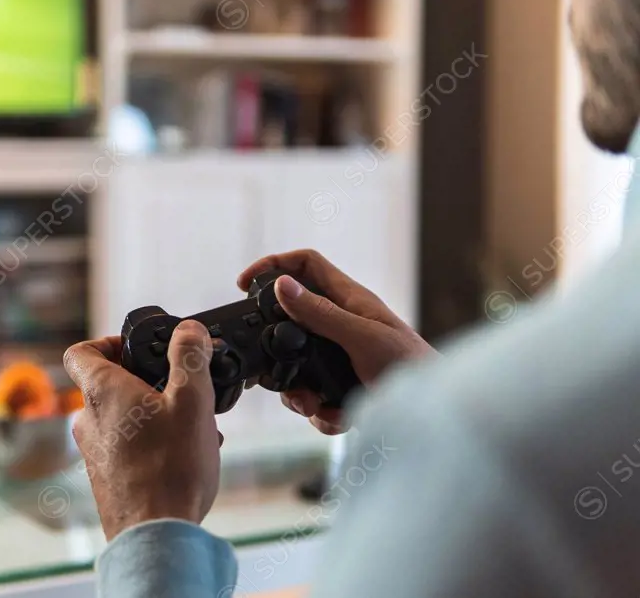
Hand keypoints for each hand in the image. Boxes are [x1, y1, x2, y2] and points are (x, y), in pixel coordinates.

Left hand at [63, 321, 221, 540]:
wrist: (156, 535)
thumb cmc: (171, 469)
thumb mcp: (192, 401)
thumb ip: (189, 358)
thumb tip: (189, 331)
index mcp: (102, 392)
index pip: (81, 351)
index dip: (107, 341)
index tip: (137, 348)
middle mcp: (89, 419)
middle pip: (108, 384)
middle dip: (146, 382)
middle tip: (179, 390)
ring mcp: (93, 452)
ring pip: (121, 418)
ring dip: (154, 414)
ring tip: (192, 427)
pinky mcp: (106, 478)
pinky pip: (125, 447)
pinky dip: (151, 442)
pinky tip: (184, 456)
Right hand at [238, 250, 435, 434]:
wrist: (440, 418)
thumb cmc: (413, 368)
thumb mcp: (362, 337)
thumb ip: (321, 313)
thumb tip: (282, 286)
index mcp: (349, 301)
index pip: (305, 265)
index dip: (274, 265)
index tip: (245, 284)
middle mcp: (341, 326)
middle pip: (290, 321)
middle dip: (278, 349)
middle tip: (270, 367)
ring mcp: (340, 357)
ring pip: (297, 367)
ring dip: (298, 391)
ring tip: (314, 403)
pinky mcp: (343, 388)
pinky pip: (315, 399)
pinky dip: (320, 412)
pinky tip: (337, 416)